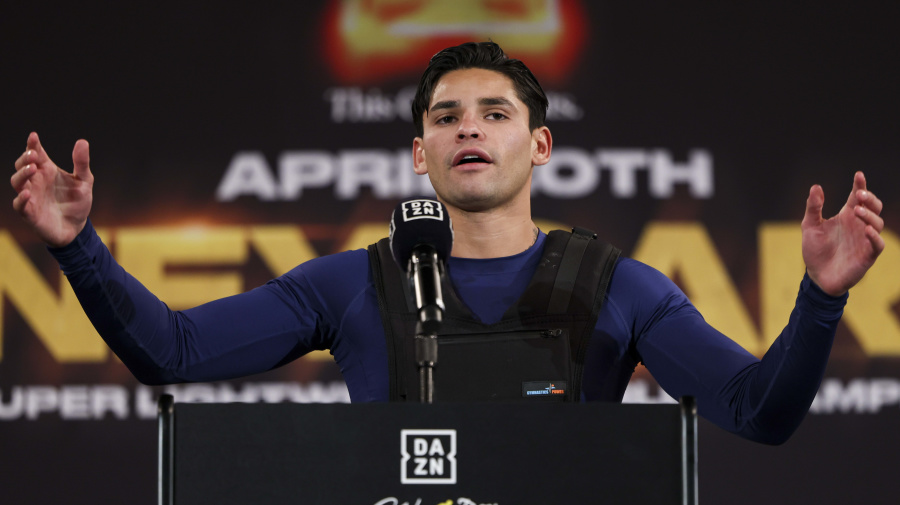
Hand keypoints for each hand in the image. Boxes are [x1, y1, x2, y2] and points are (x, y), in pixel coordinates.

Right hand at [11, 132, 92, 247]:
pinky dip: (21, 199)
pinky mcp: (30, 213)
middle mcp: (36, 181)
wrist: (77, 227)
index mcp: (47, 170)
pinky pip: (20, 204)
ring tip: (32, 168)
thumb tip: (82, 141)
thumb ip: (81, 163)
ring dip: (22, 174)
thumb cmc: (77, 202)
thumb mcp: (84, 181)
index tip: (34, 136)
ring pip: (17, 182)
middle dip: (25, 158)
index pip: (36, 154)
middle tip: (34, 155)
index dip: (32, 144)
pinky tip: (28, 193)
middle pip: (22, 165)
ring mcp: (31, 196)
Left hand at [802, 171, 884, 295]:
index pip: (857, 197)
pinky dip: (874, 236)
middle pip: (873, 207)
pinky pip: (877, 244)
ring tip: (857, 211)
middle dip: (870, 199)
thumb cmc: (815, 251)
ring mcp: (865, 240)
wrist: (817, 276)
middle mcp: (858, 226)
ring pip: (877, 223)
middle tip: (859, 194)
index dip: (860, 186)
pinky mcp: (867, 256)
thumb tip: (815, 186)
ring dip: (869, 215)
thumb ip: (813, 207)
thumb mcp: (809, 226)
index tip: (858, 175)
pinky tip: (866, 230)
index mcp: (847, 216)